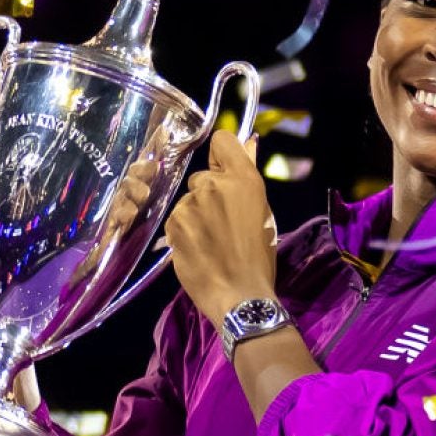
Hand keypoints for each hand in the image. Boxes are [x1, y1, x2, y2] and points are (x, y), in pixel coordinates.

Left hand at [164, 129, 276, 326]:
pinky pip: (176, 220)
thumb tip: (248, 143)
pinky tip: (198, 251)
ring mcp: (189, 205)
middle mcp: (213, 185)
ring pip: (188, 202)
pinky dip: (184, 233)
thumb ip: (248, 178)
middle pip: (203, 176)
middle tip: (223, 224)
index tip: (224, 172)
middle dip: (209, 195)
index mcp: (243, 179)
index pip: (223, 140)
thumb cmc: (259, 256)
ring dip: (196, 216)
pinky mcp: (172, 225)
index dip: (222, 155)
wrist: (240, 295)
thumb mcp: (263, 213)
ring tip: (211, 243)